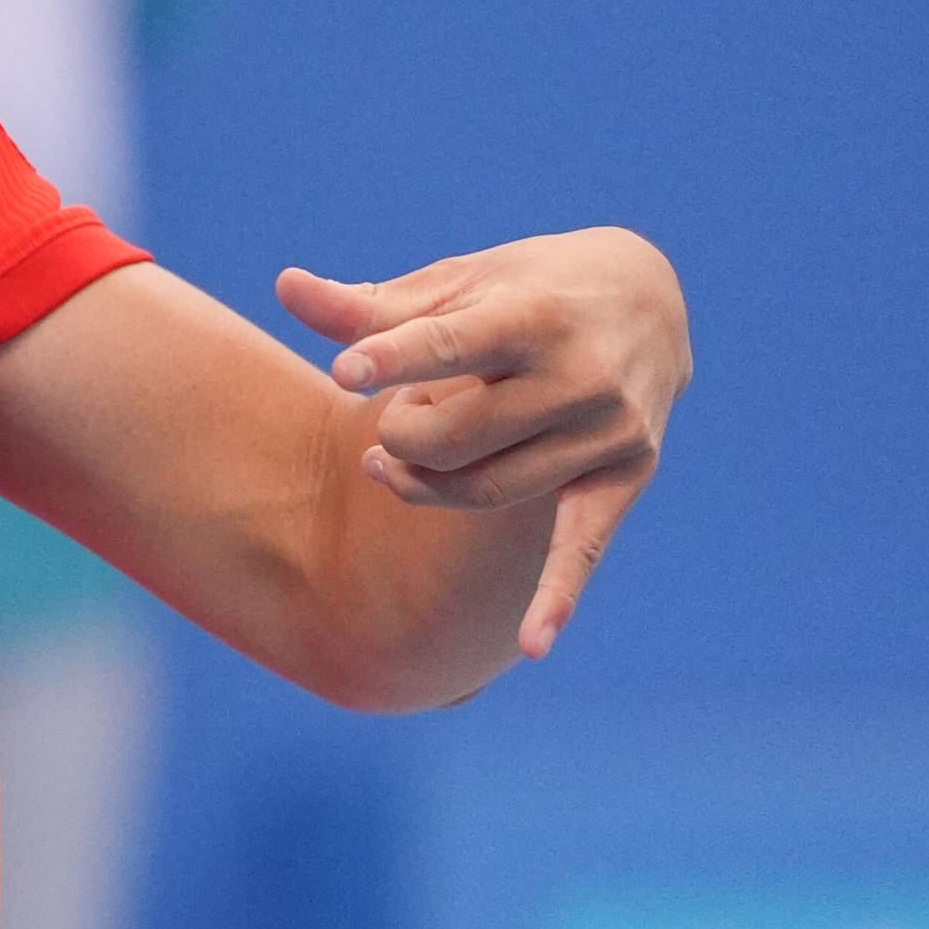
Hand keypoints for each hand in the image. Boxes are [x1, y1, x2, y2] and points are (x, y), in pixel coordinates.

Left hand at [277, 230, 690, 660]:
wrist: (645, 296)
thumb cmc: (522, 289)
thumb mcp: (454, 283)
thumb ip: (369, 305)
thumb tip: (283, 287)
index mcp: (534, 315)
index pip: (452, 347)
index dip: (392, 360)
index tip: (343, 373)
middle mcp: (582, 375)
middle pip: (458, 436)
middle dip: (401, 435)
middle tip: (387, 422)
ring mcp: (609, 430)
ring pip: (490, 491)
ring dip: (425, 488)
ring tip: (394, 462)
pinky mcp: (625, 474)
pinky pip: (585, 546)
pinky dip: (558, 597)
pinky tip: (533, 645)